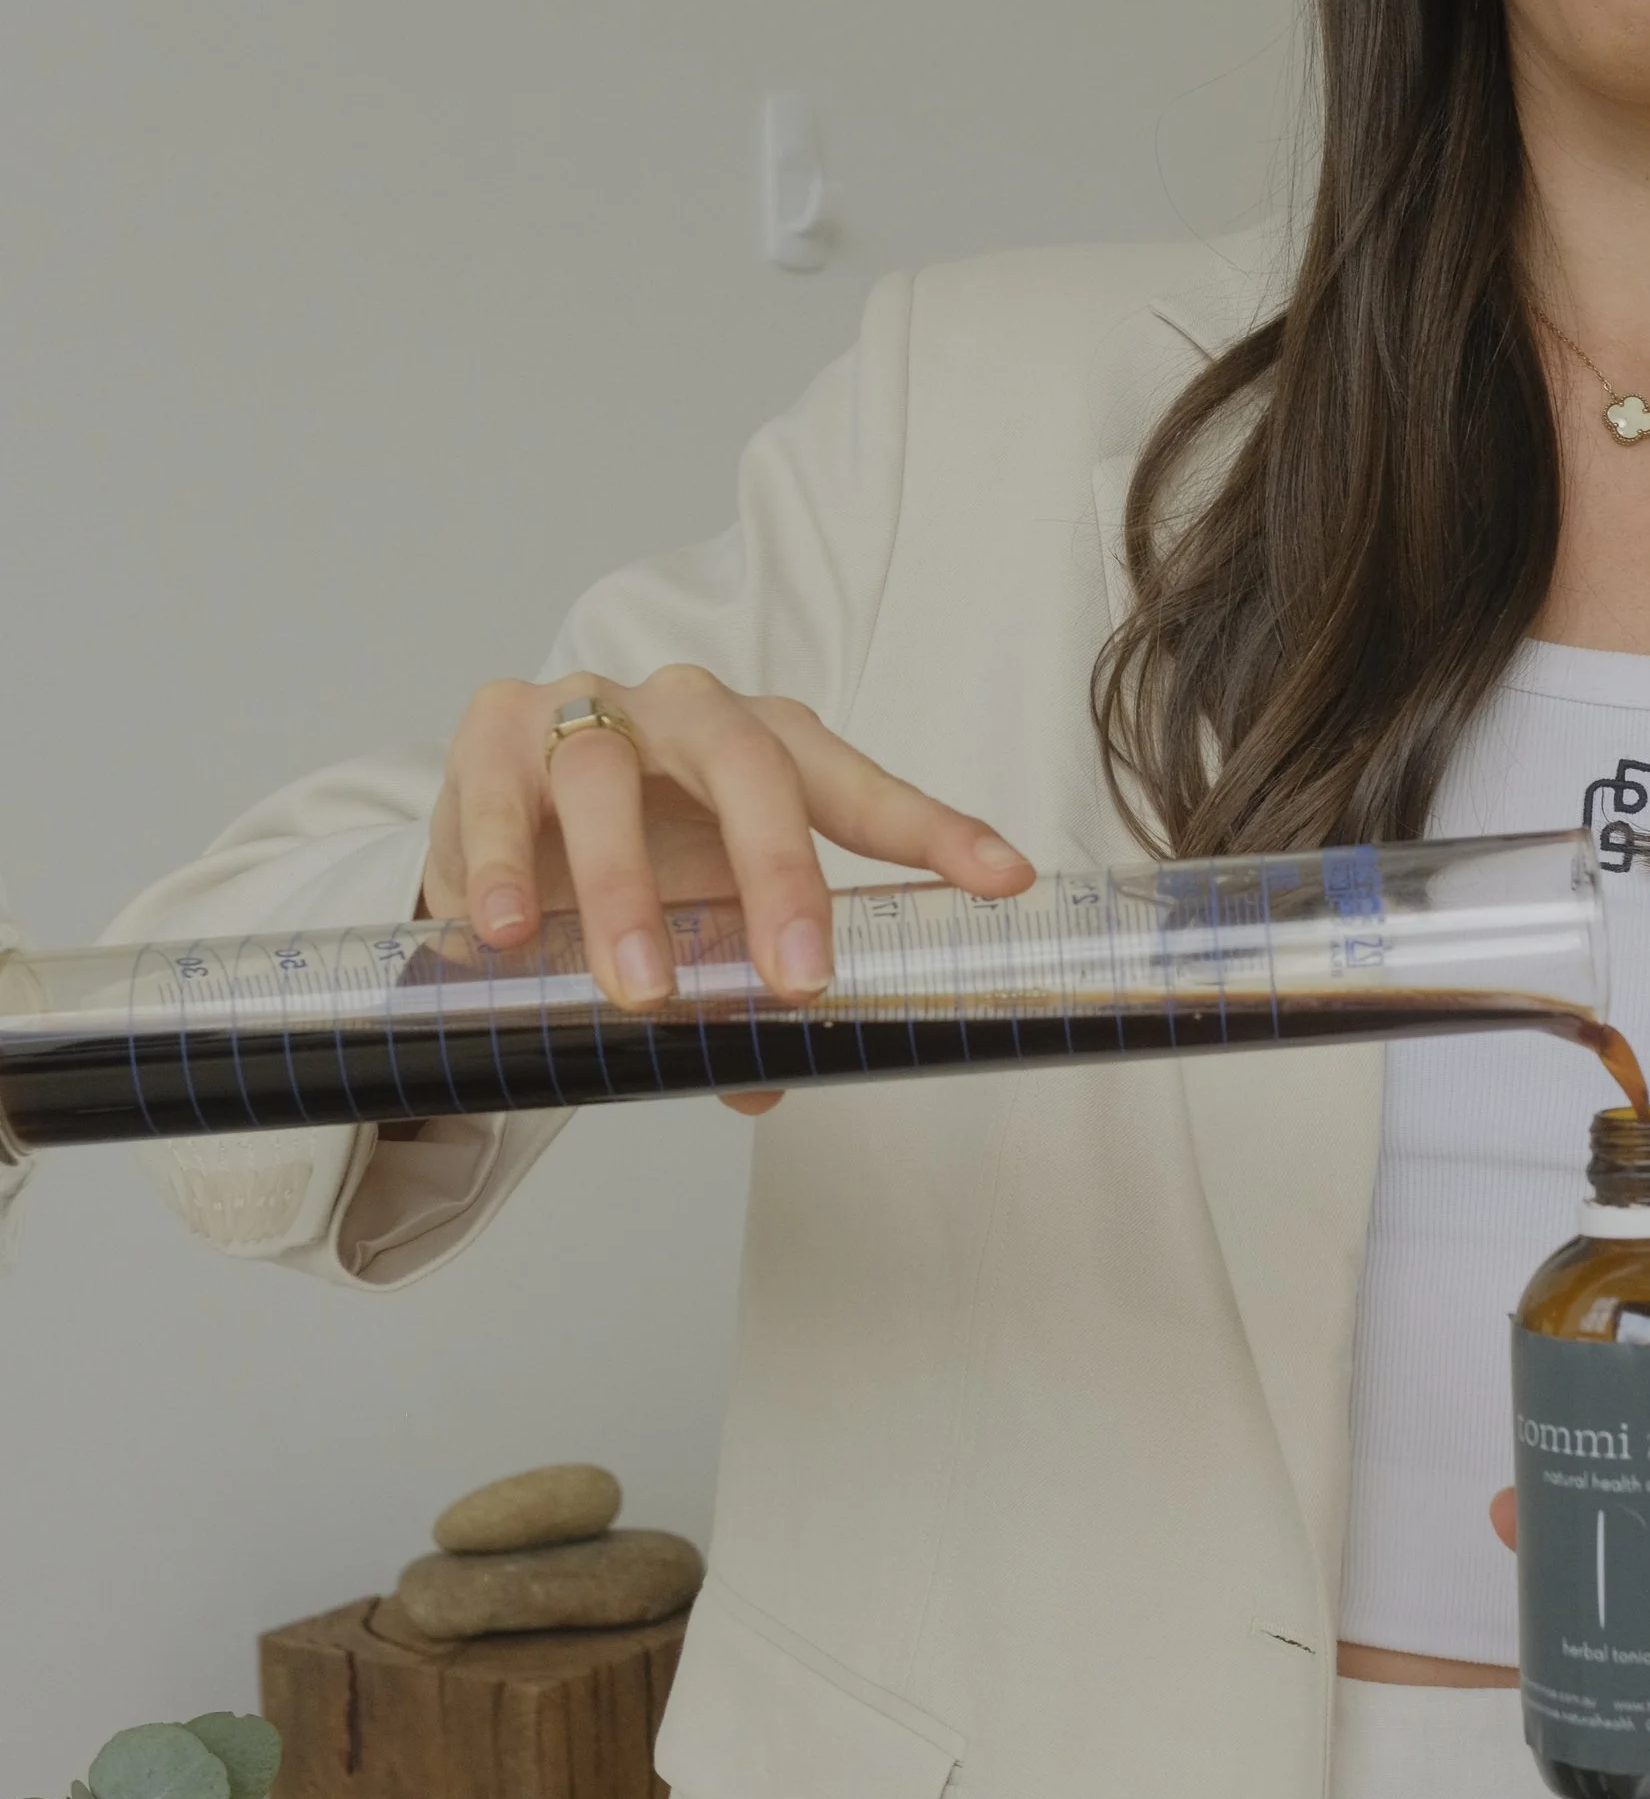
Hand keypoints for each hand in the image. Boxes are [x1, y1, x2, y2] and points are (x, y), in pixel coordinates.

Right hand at [421, 666, 1033, 1111]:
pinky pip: (499, 794)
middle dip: (779, 873)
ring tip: (643, 992)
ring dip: (628, 890)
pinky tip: (509, 933)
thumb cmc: (633, 859)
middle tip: (798, 981)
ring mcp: (588, 711)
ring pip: (611, 777)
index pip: (858, 787)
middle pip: (748, 765)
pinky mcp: (493, 733)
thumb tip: (765, 1087)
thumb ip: (734, 990)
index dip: (933, 830)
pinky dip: (498, 865)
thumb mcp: (700, 917)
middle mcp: (689, 712)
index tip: (1007, 880)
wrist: (497, 827)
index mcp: (766, 748)